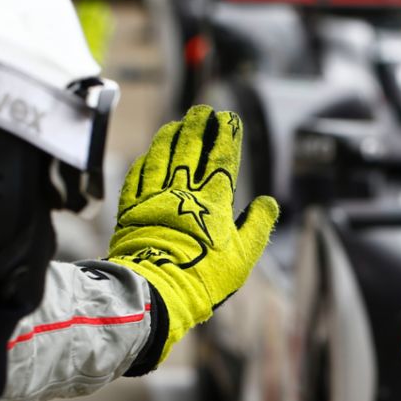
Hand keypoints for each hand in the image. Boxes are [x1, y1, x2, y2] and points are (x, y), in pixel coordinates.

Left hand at [108, 105, 276, 362]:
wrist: (157, 291)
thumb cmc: (204, 278)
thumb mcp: (244, 257)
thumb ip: (258, 226)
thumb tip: (268, 202)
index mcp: (214, 201)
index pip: (223, 158)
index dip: (227, 135)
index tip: (229, 117)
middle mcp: (184, 191)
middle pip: (191, 148)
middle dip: (198, 125)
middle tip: (203, 110)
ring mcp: (155, 197)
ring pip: (162, 156)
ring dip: (170, 136)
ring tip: (175, 123)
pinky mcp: (131, 209)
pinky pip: (138, 176)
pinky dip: (145, 161)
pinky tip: (148, 155)